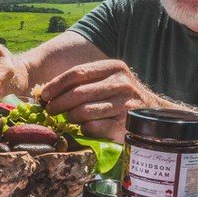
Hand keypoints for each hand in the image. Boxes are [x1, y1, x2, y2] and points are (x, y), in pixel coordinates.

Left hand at [40, 59, 156, 141]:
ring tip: (68, 118)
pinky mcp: (124, 125)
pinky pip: (92, 127)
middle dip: (57, 104)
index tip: (44, 95)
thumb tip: (46, 91)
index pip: (76, 73)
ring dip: (69, 117)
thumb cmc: (120, 96)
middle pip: (77, 93)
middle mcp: (121, 83)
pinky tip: (84, 127)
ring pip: (82, 112)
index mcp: (113, 68)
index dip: (56, 85)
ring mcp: (124, 104)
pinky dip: (83, 129)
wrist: (153, 114)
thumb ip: (82, 81)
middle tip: (50, 110)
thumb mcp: (106, 80)